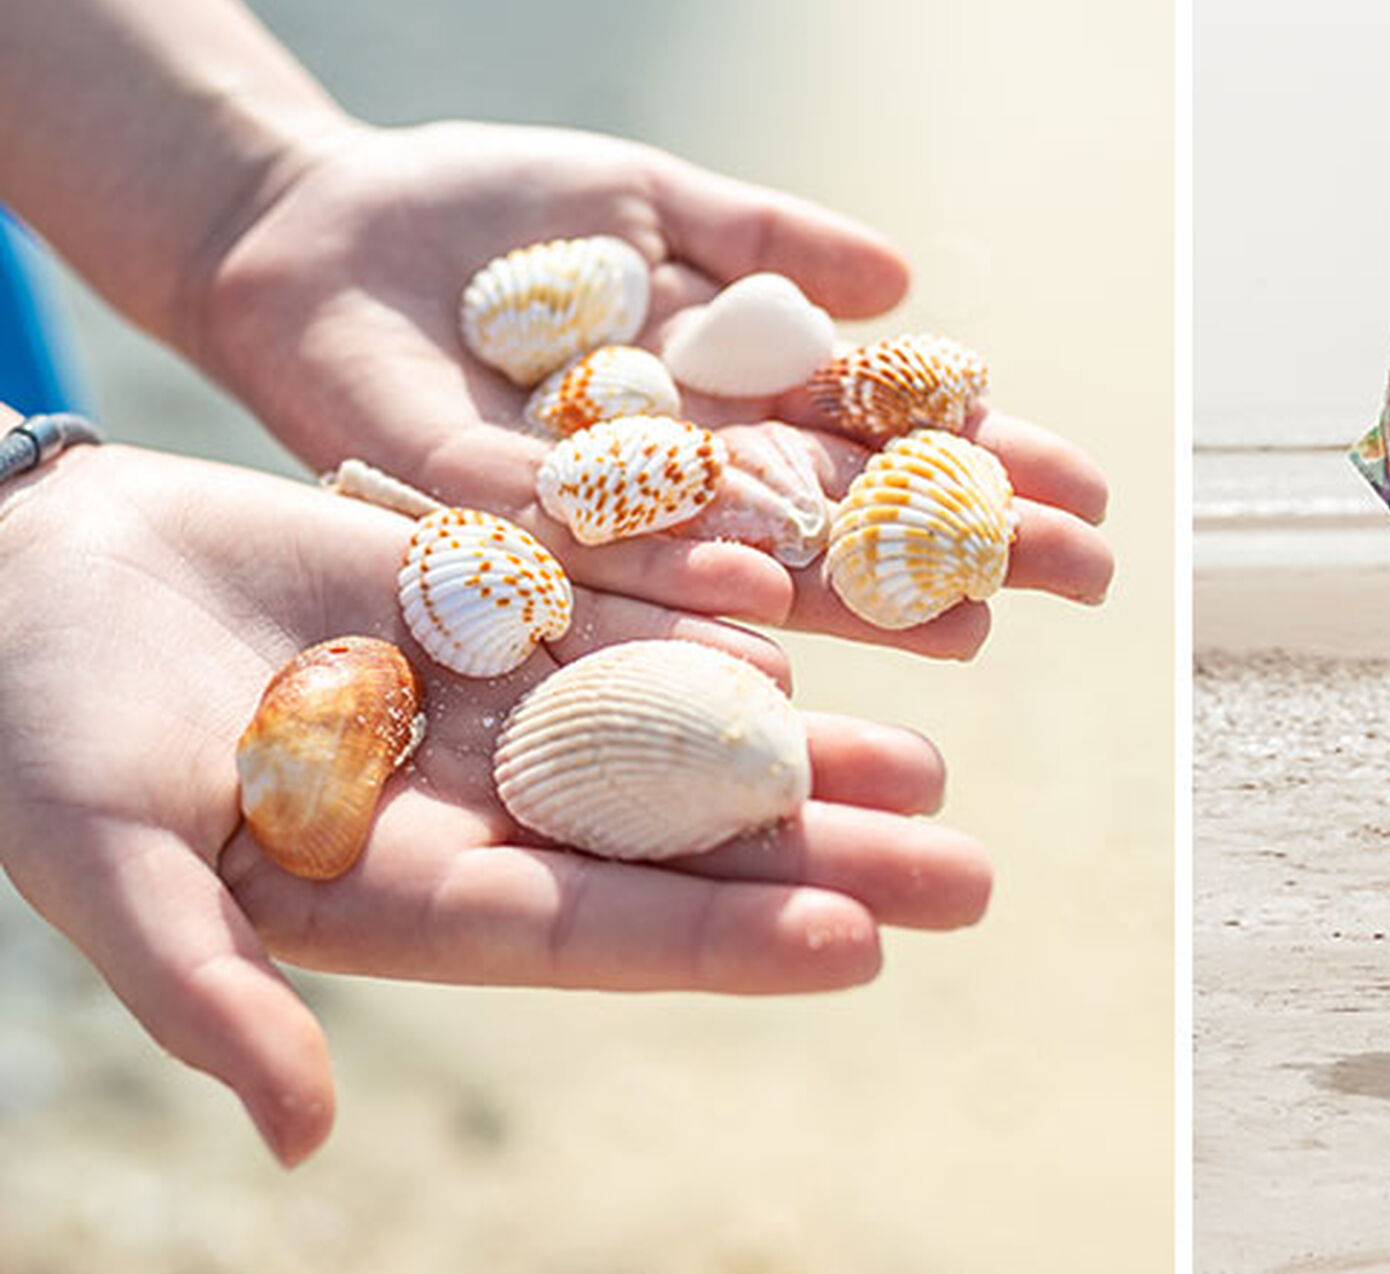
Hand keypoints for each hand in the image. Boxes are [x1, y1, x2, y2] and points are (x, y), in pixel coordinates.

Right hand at [0, 443, 991, 1164]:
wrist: (16, 573)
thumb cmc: (32, 733)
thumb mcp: (105, 861)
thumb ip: (205, 993)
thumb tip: (296, 1144)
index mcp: (399, 891)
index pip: (590, 931)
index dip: (719, 937)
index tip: (856, 946)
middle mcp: (471, 806)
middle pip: (673, 839)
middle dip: (816, 855)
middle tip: (965, 874)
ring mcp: (486, 699)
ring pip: (676, 726)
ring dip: (801, 745)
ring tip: (934, 763)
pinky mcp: (483, 592)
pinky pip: (621, 604)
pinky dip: (715, 614)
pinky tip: (821, 625)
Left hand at [195, 121, 1114, 655]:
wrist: (307, 224)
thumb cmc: (479, 212)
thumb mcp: (646, 197)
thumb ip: (764, 234)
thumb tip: (901, 282)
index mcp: (723, 403)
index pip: (881, 443)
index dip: (982, 468)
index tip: (1090, 494)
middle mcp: (676, 478)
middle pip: (845, 520)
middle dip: (964, 547)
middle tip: (1087, 578)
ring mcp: (592, 511)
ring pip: (750, 562)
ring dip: (866, 595)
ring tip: (974, 623)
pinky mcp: (481, 523)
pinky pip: (595, 555)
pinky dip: (683, 579)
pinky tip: (773, 598)